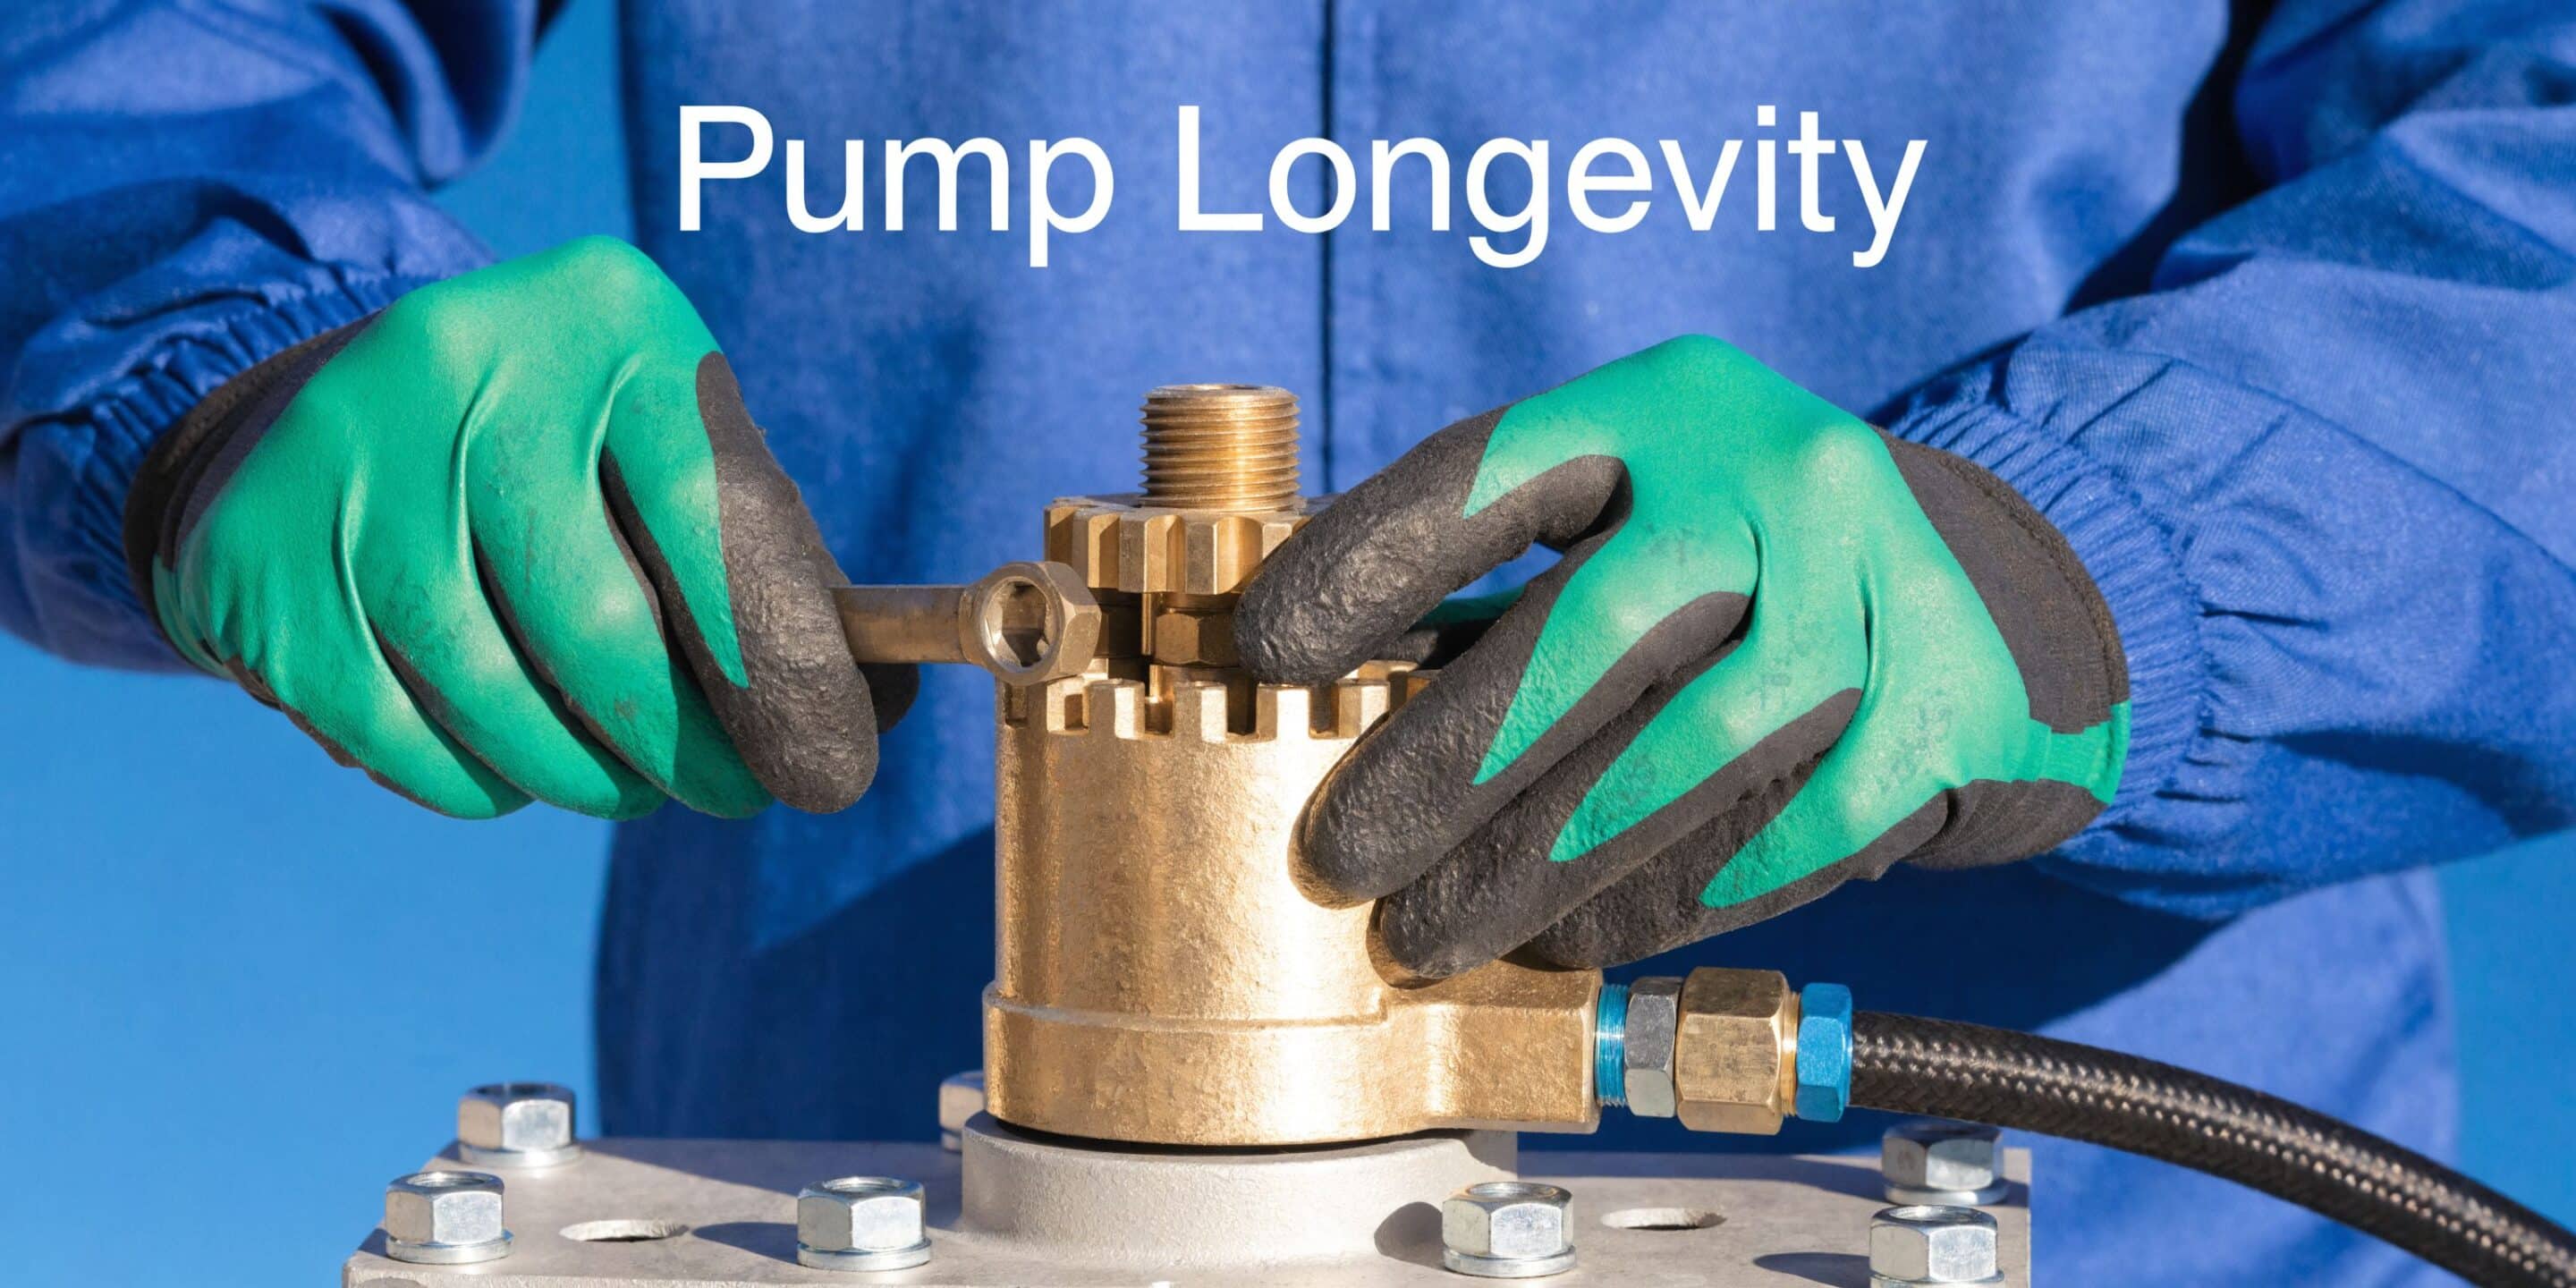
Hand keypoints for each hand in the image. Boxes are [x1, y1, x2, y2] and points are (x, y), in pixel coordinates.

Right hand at [124, 237, 907, 818]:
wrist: (337, 412)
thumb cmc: (570, 458)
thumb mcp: (677, 451)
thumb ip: (772, 562)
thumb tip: (870, 703)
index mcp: (605, 318)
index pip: (711, 519)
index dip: (777, 668)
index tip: (823, 769)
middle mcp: (462, 360)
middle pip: (595, 624)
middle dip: (683, 746)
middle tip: (730, 794)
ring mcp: (342, 458)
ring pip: (491, 694)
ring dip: (582, 777)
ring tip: (622, 782)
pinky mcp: (255, 560)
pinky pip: (393, 731)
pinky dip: (472, 780)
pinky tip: (508, 770)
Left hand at [1236, 336, 2126, 976]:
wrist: (1997, 597)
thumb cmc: (1746, 566)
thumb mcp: (1638, 510)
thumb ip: (1503, 576)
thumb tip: (1319, 698)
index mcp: (1669, 406)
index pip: (1493, 470)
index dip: (1369, 562)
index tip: (1266, 651)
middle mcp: (1780, 476)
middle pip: (1593, 628)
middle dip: (1447, 761)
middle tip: (1337, 856)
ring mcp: (1876, 594)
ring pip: (1688, 753)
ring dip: (1537, 865)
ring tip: (1430, 931)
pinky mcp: (1940, 713)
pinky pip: (1783, 834)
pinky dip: (1666, 899)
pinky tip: (1577, 940)